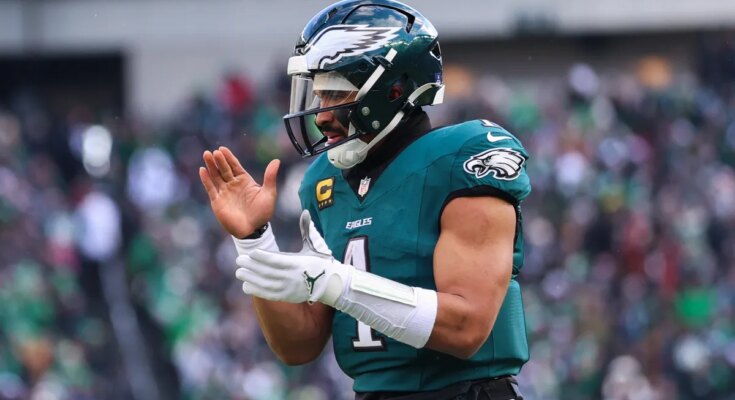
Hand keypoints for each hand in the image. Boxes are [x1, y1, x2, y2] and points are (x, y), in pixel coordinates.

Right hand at [199, 146, 279, 237]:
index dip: (229, 158)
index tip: (222, 149)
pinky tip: (202, 170)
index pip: (235, 166)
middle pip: (224, 169)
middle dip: (219, 160)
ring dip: (211, 166)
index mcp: (245, 181)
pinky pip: (210, 188)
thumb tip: (276, 161)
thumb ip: (270, 177)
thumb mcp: (269, 194)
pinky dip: (206, 180)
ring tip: (206, 155)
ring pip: (216, 176)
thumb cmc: (262, 213)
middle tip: (214, 152)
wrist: (252, 230)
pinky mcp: (217, 202)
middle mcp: (233, 185)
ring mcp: (225, 193)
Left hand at [235, 210, 349, 304]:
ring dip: (251, 278)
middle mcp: (292, 277)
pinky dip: (256, 291)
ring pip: (265, 284)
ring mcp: (289, 288)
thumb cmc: (321, 262)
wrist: (330, 284)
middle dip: (251, 266)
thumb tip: (305, 212)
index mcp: (298, 263)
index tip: (251, 252)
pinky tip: (246, 285)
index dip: (263, 257)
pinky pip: (268, 295)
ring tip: (239, 272)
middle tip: (239, 260)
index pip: (277, 260)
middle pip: (267, 272)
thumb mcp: (316, 245)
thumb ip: (307, 229)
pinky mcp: (287, 296)